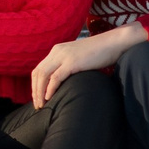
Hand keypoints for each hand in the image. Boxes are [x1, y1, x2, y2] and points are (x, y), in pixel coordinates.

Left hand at [30, 22, 146, 106]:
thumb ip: (68, 66)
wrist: (113, 43)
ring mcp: (64, 56)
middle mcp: (57, 52)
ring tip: (42, 105)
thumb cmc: (99, 53)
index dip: (35, 85)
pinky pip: (56, 77)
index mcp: (57, 50)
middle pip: (37, 73)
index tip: (37, 98)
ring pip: (43, 76)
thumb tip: (62, 83)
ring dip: (40, 92)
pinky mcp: (72, 62)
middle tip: (37, 105)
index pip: (38, 69)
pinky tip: (49, 98)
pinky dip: (50, 89)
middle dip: (35, 91)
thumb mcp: (78, 58)